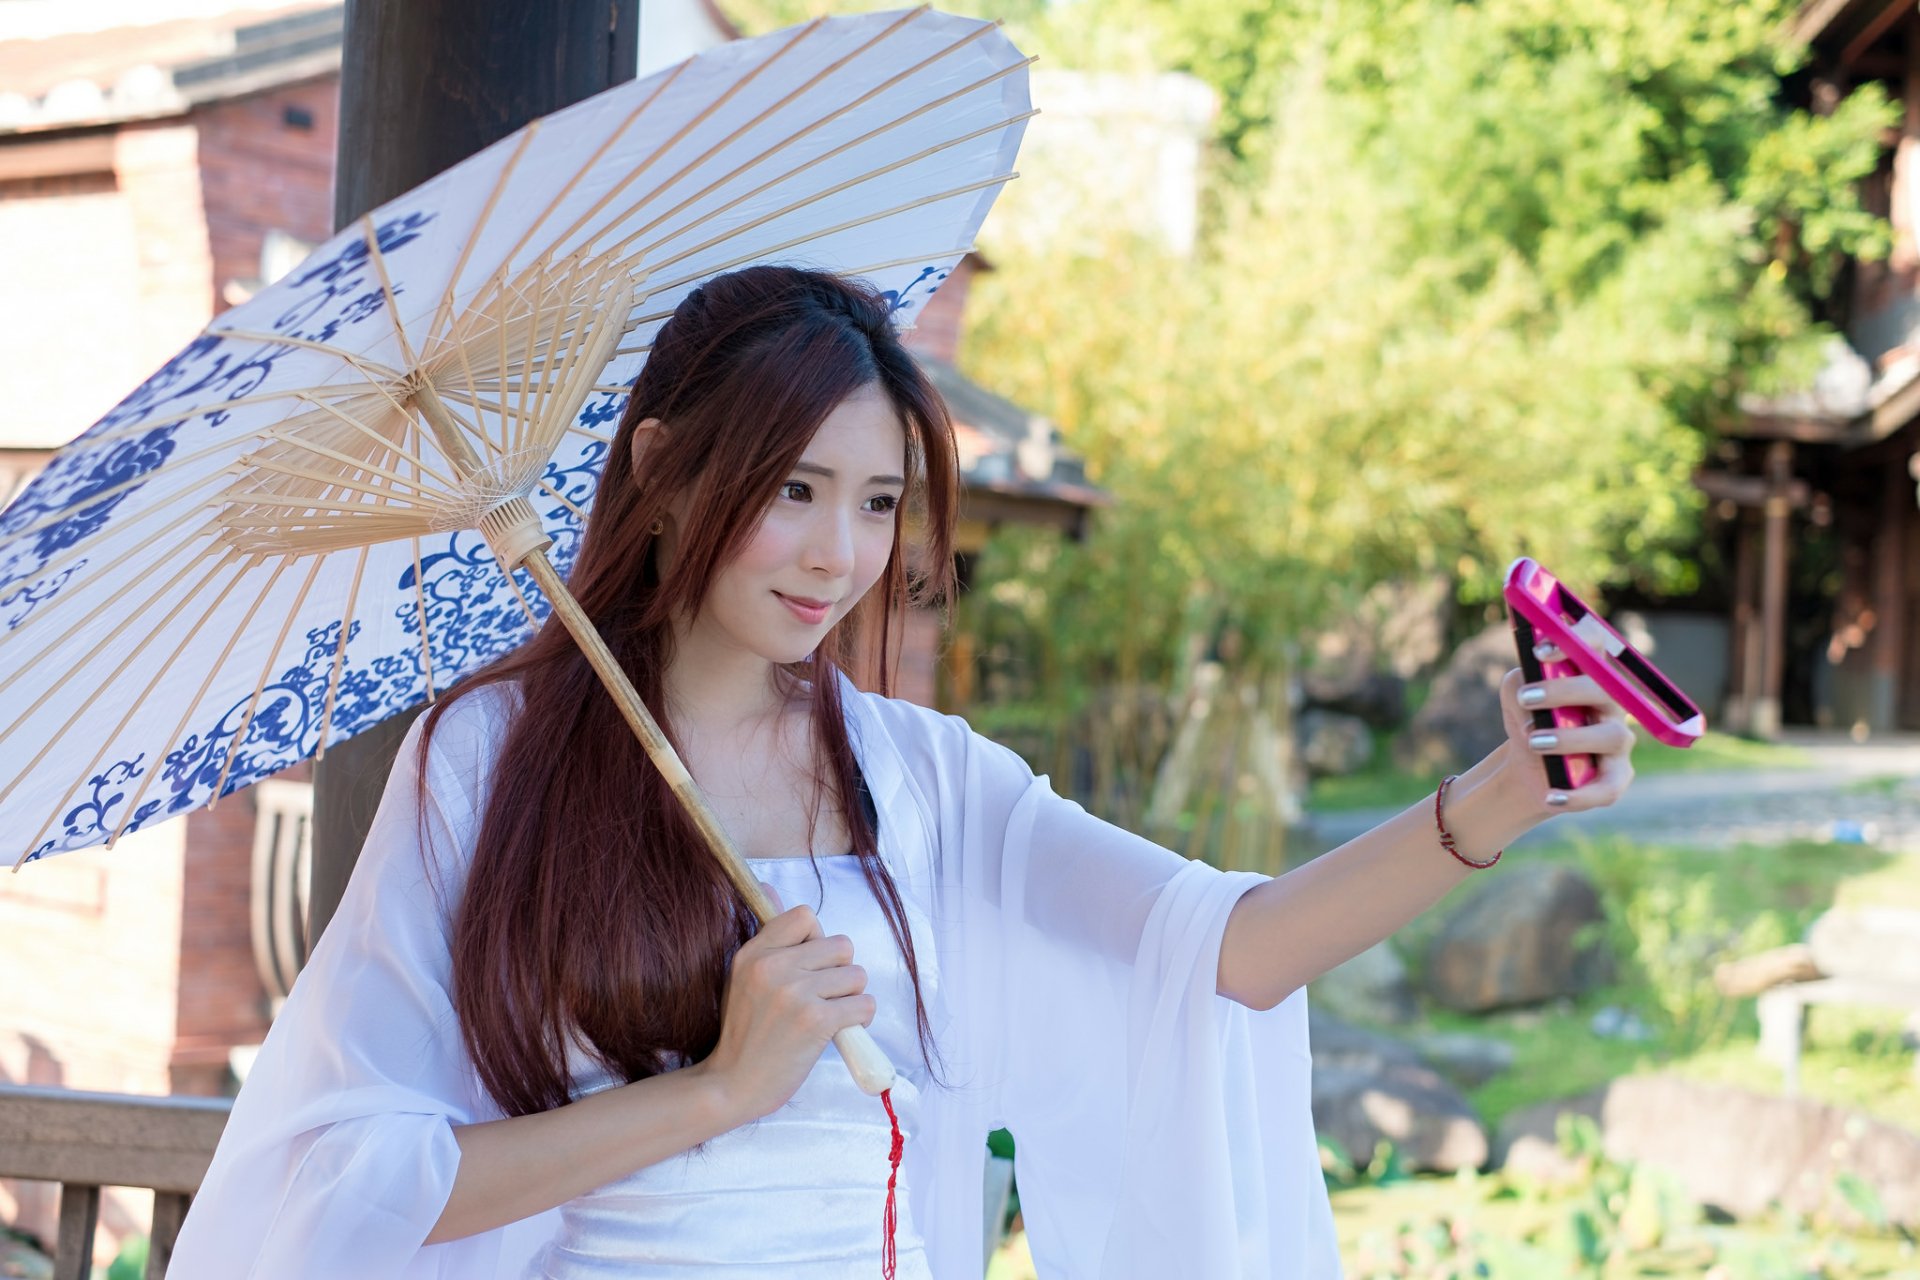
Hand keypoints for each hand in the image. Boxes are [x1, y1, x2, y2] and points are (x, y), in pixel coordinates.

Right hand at [694, 882, 874, 1124]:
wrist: (733, 1084)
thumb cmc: (745, 1032)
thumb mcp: (742, 976)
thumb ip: (765, 936)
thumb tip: (770, 887)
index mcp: (754, 952)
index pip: (805, 916)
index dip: (817, 939)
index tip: (809, 965)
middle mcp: (773, 966)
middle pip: (841, 945)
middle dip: (840, 972)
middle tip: (822, 997)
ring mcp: (794, 993)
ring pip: (857, 975)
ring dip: (851, 998)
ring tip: (828, 1016)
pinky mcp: (816, 1020)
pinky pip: (864, 1004)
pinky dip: (860, 1019)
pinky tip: (839, 1030)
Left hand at [1496, 642, 1636, 817]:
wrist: (1528, 765)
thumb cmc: (1529, 720)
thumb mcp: (1515, 700)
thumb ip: (1517, 683)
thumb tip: (1523, 683)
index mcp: (1590, 677)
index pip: (1595, 648)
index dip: (1575, 643)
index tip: (1539, 651)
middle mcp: (1612, 706)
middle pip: (1603, 689)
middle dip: (1563, 691)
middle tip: (1526, 699)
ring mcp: (1618, 742)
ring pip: (1612, 736)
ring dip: (1571, 738)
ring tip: (1533, 742)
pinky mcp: (1616, 779)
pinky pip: (1607, 789)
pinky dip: (1579, 796)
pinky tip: (1550, 796)